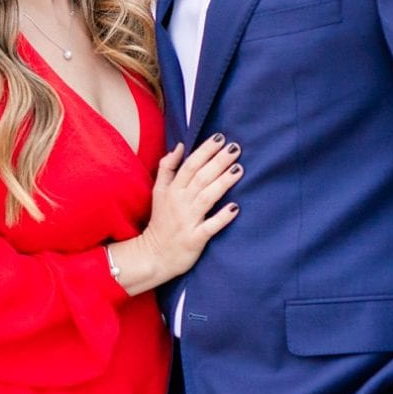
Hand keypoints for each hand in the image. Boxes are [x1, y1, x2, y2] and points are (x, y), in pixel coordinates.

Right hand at [139, 133, 242, 278]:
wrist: (153, 255)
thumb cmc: (160, 222)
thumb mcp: (158, 192)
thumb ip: (167, 169)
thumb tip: (179, 147)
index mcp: (172, 190)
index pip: (190, 165)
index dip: (204, 150)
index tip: (220, 138)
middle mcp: (180, 203)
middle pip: (200, 177)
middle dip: (218, 161)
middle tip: (235, 148)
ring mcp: (187, 221)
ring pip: (207, 198)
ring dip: (223, 183)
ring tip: (239, 169)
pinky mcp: (194, 239)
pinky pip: (210, 227)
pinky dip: (221, 217)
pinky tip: (235, 208)